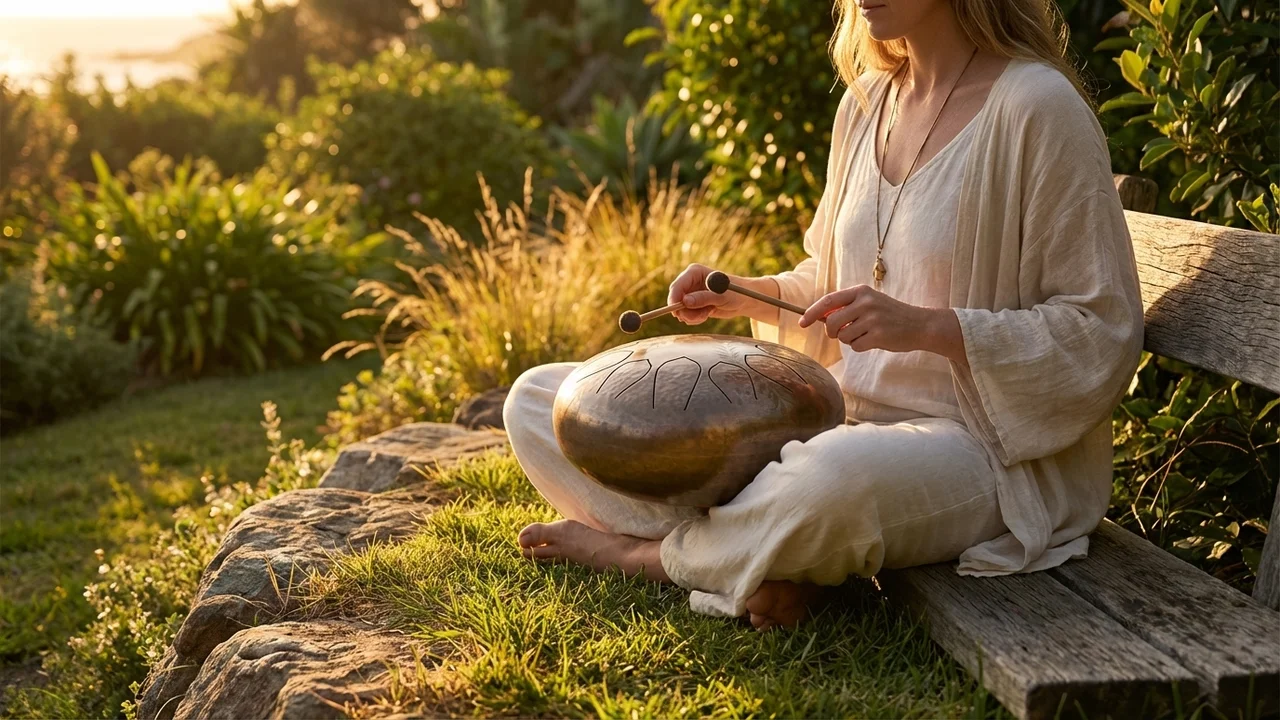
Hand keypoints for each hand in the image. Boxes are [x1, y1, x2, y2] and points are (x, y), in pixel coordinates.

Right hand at [667, 264, 751, 324]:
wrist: (743, 300)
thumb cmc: (736, 292)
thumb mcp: (721, 295)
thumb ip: (703, 298)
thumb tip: (685, 301)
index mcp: (694, 272)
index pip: (678, 285)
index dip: (674, 298)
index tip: (676, 311)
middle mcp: (690, 282)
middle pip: (676, 299)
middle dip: (686, 311)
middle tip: (701, 316)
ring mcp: (690, 293)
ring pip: (681, 310)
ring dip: (693, 316)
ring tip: (708, 312)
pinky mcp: (693, 304)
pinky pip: (686, 315)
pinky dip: (695, 318)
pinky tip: (707, 313)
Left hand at [797, 285, 965, 362]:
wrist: (920, 324)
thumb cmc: (890, 315)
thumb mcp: (869, 303)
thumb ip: (846, 307)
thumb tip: (819, 318)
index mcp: (861, 291)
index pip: (828, 301)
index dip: (811, 313)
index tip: (802, 322)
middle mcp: (865, 302)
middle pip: (831, 323)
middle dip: (832, 332)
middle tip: (842, 334)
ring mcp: (872, 319)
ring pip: (843, 336)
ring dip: (850, 340)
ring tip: (866, 334)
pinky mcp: (878, 335)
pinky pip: (855, 346)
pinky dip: (861, 347)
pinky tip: (875, 340)